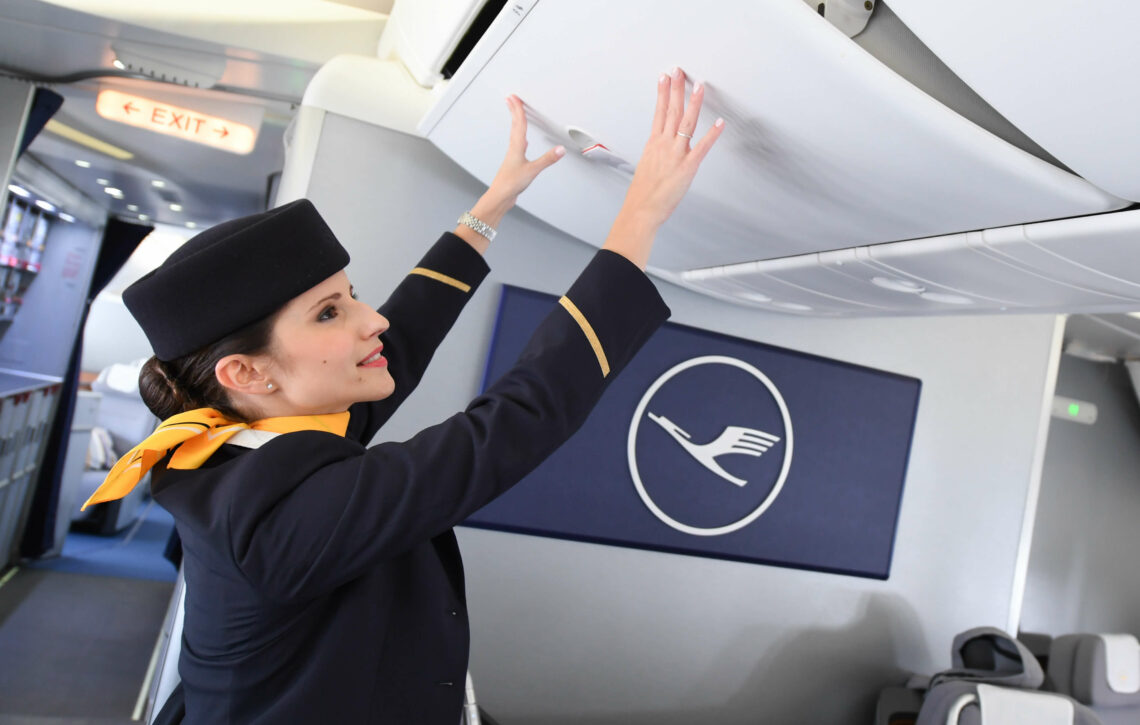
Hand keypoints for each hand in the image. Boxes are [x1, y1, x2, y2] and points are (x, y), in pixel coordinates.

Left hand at [458, 95, 565, 253]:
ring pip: (515, 134)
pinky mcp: (514, 163)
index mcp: (517, 147)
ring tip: (516, 114)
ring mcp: (513, 156)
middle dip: (514, 111)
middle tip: (511, 99)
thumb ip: (547, 159)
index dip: (518, 109)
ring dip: (516, 122)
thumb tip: (560, 150)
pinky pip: (518, 146)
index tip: (515, 97)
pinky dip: (520, 139)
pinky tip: (523, 142)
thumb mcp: (532, 170)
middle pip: (514, 126)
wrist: (500, 197)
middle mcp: (513, 149)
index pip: (519, 124)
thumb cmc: (511, 184)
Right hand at [603, 68, 723, 268]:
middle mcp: (664, 145)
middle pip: (671, 110)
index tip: (664, 78)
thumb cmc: (642, 193)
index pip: (658, 112)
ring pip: (685, 122)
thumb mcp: (647, 166)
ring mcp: (676, 154)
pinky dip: (712, 134)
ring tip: (698, 86)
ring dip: (693, 102)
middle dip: (676, 88)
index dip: (662, 93)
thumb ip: (657, 153)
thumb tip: (662, 148)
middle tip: (679, 71)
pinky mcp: (687, 167)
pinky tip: (719, 122)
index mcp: (653, 144)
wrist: (641, 209)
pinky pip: (702, 147)